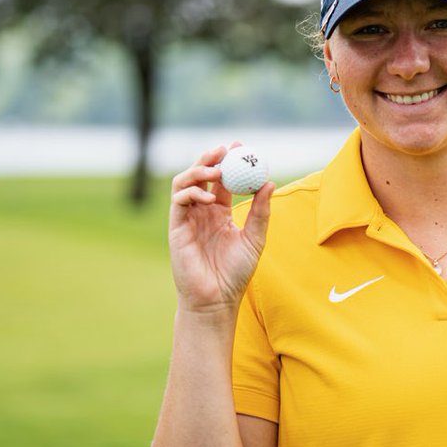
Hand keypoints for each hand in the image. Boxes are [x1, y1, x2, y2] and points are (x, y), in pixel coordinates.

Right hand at [168, 142, 273, 315]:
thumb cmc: (235, 273)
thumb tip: (269, 182)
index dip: (230, 162)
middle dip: (211, 158)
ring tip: (217, 170)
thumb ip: (261, 212)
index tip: (241, 148)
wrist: (216, 299)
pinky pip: (179, 201)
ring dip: (199, 170)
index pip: (223, 181)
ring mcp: (188, 218)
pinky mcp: (176, 227)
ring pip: (185, 182)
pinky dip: (191, 192)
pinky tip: (207, 197)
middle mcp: (203, 212)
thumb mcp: (254, 239)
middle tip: (225, 149)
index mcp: (221, 213)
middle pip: (202, 175)